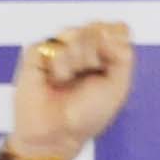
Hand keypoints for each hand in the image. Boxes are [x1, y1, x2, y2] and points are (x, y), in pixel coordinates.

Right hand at [10, 22, 135, 159]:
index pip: (116, 28)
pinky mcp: (36, 52)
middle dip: (97, 54)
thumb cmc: (89, 114)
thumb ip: (123, 55)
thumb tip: (117, 28)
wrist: (58, 132)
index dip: (116, 38)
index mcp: (105, 55)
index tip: (113, 59)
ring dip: (78, 61)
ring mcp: (58, 48)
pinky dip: (58, 67)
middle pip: (96, 27)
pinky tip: (54, 80)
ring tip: (70, 80)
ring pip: (74, 33)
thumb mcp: (118, 88)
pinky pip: (53, 46)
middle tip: (90, 75)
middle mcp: (81, 48)